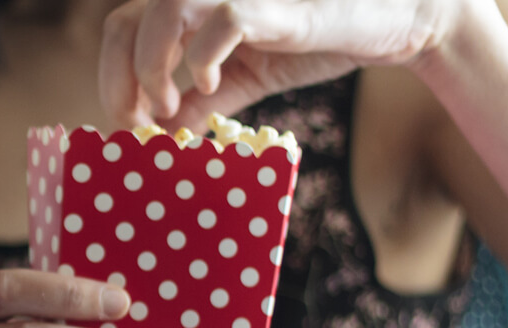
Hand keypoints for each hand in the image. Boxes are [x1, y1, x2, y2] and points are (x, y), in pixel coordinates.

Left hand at [99, 0, 465, 128]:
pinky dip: (204, 57)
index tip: (128, 122)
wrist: (395, 21)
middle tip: (139, 122)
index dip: (112, 78)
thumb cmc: (319, 40)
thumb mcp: (246, 78)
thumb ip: (202, 102)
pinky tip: (211, 85)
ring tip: (166, 107)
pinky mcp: (274, 5)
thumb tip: (161, 136)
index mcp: (193, 7)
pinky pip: (224, 19)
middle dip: (118, 80)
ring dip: (151, 68)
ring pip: (161, 13)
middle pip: (123, 23)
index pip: (120, 30)